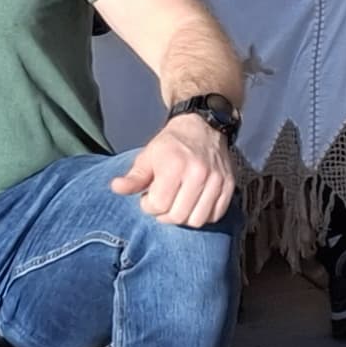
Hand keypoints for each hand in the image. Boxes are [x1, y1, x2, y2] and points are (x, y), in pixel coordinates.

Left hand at [113, 112, 239, 227]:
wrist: (203, 126)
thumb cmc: (170, 144)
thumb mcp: (148, 156)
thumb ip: (133, 177)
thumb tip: (116, 188)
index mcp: (175, 165)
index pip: (158, 205)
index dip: (148, 206)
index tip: (148, 197)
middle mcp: (198, 173)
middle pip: (178, 216)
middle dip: (164, 215)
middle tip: (162, 203)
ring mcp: (216, 180)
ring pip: (197, 220)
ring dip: (183, 218)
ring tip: (177, 205)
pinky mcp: (228, 185)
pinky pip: (215, 215)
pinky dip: (202, 216)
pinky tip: (193, 205)